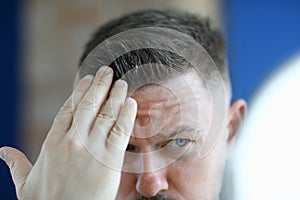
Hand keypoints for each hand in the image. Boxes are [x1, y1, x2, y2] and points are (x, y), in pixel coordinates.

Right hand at [0, 66, 136, 199]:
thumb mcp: (25, 183)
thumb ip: (15, 164)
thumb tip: (1, 152)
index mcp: (52, 142)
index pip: (68, 108)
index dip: (79, 91)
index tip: (87, 79)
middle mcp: (72, 141)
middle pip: (88, 105)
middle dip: (99, 85)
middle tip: (107, 71)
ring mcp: (92, 148)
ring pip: (106, 114)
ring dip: (115, 95)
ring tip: (121, 82)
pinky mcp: (110, 159)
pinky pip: (121, 131)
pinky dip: (127, 115)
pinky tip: (131, 102)